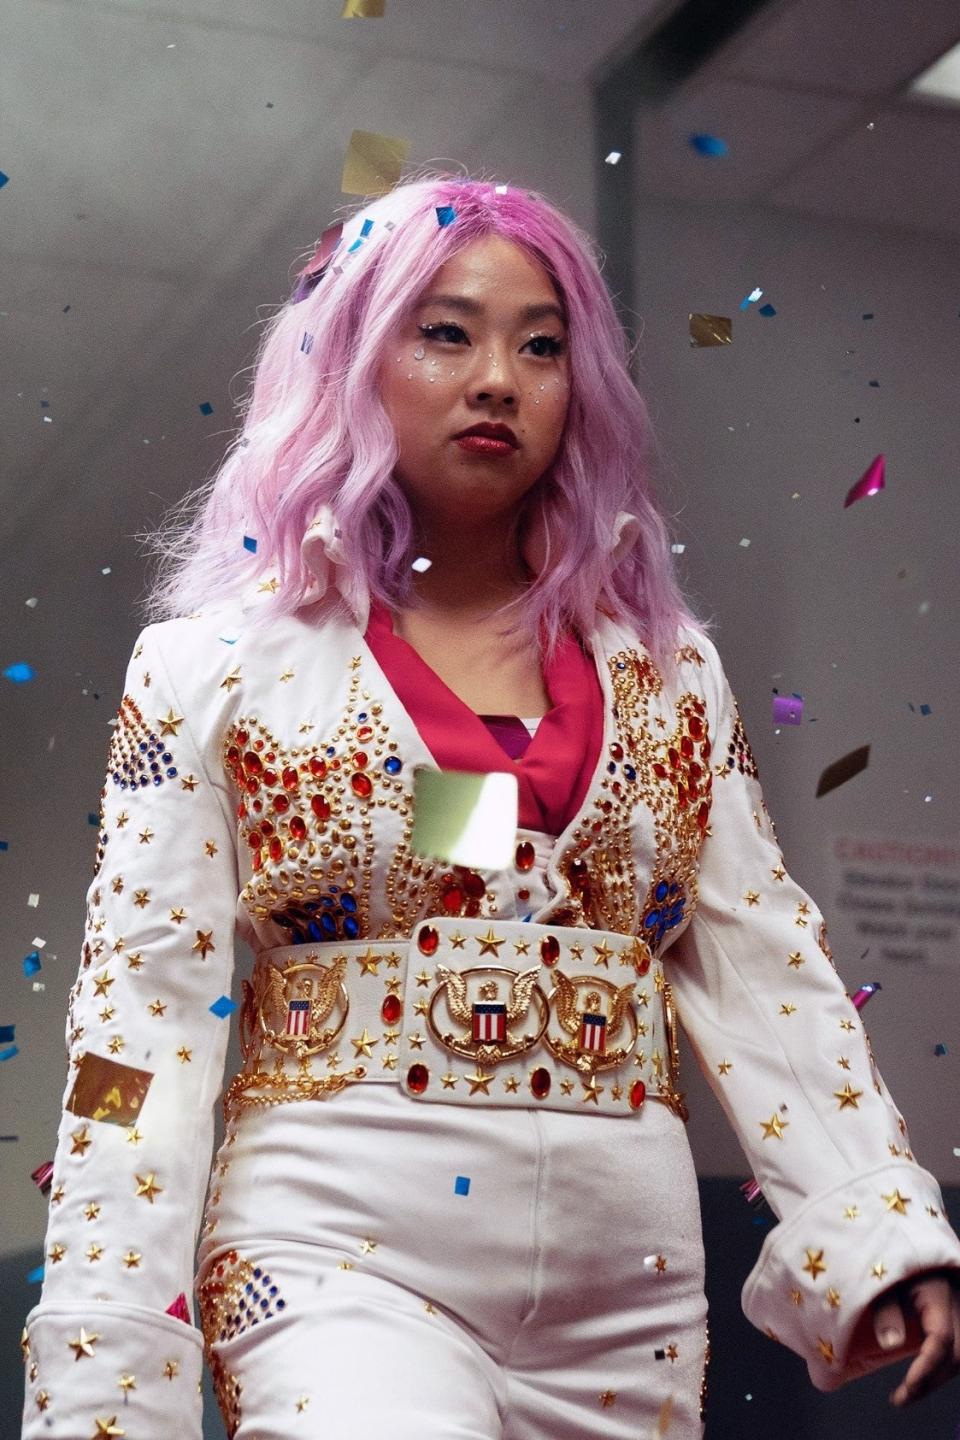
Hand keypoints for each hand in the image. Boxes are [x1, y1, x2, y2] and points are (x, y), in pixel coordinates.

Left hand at [871, 1270, 959, 1405]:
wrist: (900, 1246)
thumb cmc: (885, 1262)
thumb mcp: (880, 1281)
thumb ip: (885, 1310)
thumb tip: (891, 1344)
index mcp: (937, 1292)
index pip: (942, 1340)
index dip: (926, 1367)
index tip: (905, 1388)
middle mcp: (955, 1304)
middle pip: (956, 1355)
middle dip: (930, 1381)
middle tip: (900, 1399)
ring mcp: (957, 1312)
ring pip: (959, 1356)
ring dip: (935, 1379)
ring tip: (905, 1395)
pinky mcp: (953, 1319)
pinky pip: (955, 1350)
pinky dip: (940, 1368)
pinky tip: (919, 1380)